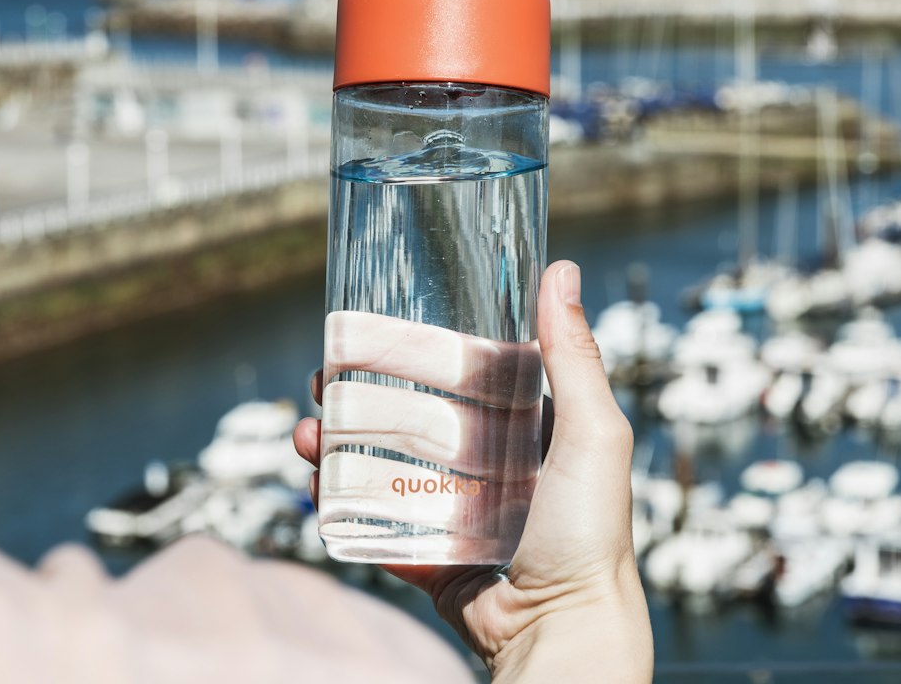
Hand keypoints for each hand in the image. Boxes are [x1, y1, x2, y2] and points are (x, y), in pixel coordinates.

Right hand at [294, 261, 652, 682]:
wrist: (563, 632)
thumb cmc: (588, 533)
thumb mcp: (591, 432)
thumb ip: (575, 357)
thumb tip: (561, 269)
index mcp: (524, 429)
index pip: (460, 376)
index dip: (414, 352)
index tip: (374, 334)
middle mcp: (488, 464)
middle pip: (409, 416)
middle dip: (360, 396)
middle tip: (323, 382)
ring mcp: (454, 510)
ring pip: (382, 464)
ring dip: (338, 445)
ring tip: (309, 436)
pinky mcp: (428, 554)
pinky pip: (375, 523)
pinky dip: (341, 503)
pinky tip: (315, 486)